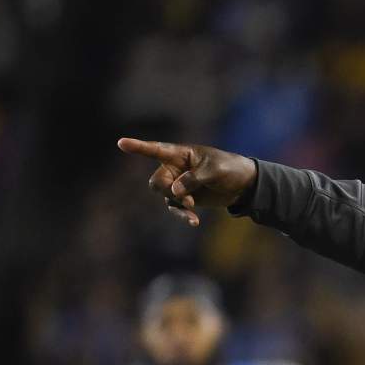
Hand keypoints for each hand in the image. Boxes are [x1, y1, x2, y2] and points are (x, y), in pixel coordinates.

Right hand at [117, 138, 257, 225]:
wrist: (243, 184)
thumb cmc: (229, 169)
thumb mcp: (214, 171)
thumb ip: (193, 179)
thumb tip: (174, 191)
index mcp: (181, 154)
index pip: (156, 149)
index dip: (138, 147)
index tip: (121, 143)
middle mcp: (175, 168)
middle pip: (157, 181)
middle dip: (167, 191)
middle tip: (186, 197)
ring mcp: (178, 183)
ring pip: (165, 196)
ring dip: (178, 203)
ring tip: (193, 208)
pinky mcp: (185, 198)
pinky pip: (176, 207)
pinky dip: (183, 215)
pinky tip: (194, 222)